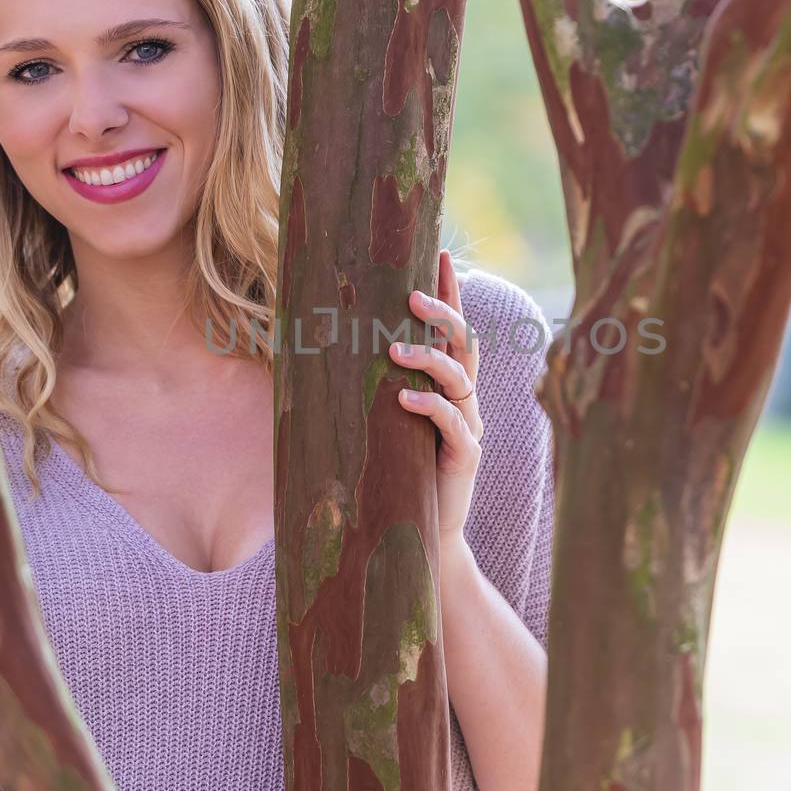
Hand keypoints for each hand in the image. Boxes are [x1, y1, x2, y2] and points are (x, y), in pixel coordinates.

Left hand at [394, 248, 481, 543]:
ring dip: (427, 358)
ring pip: (458, 378)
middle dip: (443, 313)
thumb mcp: (384, 424)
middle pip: (464, 343)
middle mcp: (465, 400)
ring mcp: (469, 427)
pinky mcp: (466, 456)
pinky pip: (452, 423)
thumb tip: (321, 351)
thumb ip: (372, 390)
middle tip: (411, 295)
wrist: (421, 537)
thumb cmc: (397, 475)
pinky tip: (403, 398)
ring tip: (393, 349)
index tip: (437, 253)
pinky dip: (429, 407)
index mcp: (450, 386)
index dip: (450, 292)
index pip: (453, 329)